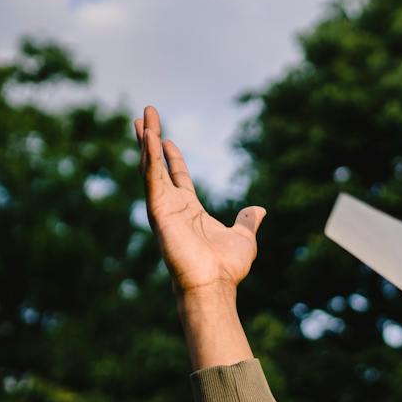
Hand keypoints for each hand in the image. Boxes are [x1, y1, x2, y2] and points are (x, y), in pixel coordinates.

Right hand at [135, 106, 264, 296]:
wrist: (214, 284)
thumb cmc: (226, 267)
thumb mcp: (243, 237)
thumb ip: (247, 221)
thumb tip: (259, 211)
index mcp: (189, 209)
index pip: (176, 176)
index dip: (170, 156)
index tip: (165, 136)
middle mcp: (172, 205)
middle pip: (157, 165)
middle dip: (151, 141)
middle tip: (144, 116)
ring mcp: (163, 206)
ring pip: (150, 166)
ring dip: (147, 141)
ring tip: (142, 116)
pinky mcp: (159, 210)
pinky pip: (152, 178)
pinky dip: (150, 157)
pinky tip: (149, 137)